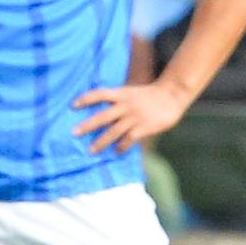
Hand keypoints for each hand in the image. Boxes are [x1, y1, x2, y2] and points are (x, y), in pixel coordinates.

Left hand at [72, 79, 190, 153]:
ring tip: (91, 151)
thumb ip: (119, 101)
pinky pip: (129, 139)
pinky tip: (116, 152)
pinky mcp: (144, 127)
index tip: (72, 105)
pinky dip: (121, 146)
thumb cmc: (151, 95)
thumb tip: (103, 113)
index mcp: (123, 94)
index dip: (86, 98)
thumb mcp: (133, 92)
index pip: (100, 93)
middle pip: (103, 116)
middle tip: (74, 133)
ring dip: (101, 142)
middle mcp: (126, 105)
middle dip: (87, 125)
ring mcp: (135, 117)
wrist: (173, 94)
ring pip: (113, 131)